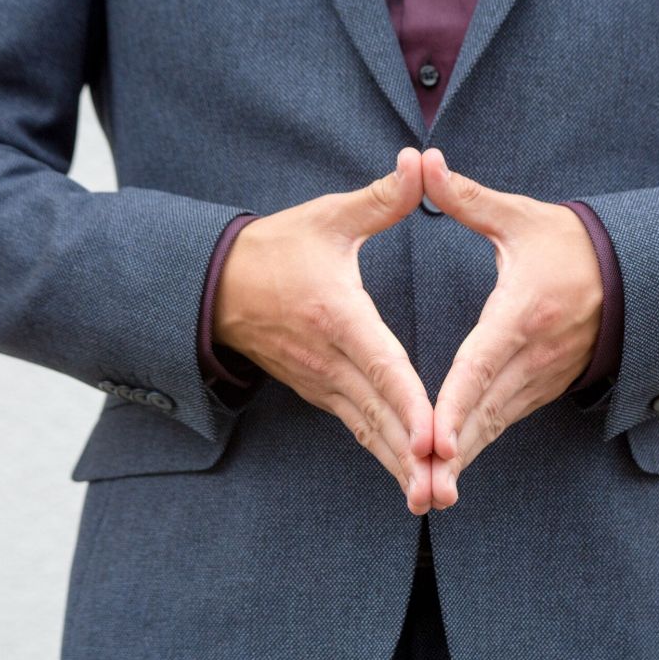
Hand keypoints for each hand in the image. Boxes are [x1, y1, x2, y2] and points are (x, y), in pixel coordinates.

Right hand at [214, 148, 434, 514]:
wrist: (216, 286)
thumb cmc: (277, 250)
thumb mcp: (328, 218)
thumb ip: (381, 198)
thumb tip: (423, 162)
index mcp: (337, 317)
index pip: (381, 365)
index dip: (409, 403)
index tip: (433, 438)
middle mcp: (329, 360)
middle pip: (377, 416)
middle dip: (410, 456)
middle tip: (443, 491)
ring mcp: (322, 383)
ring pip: (368, 432)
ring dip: (398, 465)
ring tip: (432, 497)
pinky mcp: (320, 393)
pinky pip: (358, 429)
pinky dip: (383, 454)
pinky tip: (409, 475)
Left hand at [422, 148, 603, 509]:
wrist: (636, 274)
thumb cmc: (570, 244)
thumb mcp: (522, 217)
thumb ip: (467, 197)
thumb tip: (424, 161)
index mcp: (523, 312)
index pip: (481, 363)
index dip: (455, 403)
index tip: (431, 437)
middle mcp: (534, 354)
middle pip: (485, 410)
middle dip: (453, 450)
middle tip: (422, 486)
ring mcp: (543, 376)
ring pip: (495, 424)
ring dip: (464, 457)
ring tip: (430, 492)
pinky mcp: (544, 386)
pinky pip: (505, 421)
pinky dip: (479, 444)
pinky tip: (450, 465)